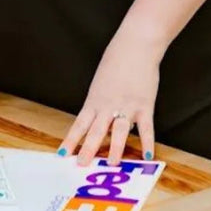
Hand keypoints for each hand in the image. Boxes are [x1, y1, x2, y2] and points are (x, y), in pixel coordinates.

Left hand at [58, 39, 158, 165]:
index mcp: (95, 99)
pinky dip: (147, 142)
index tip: (63, 154)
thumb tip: (96, 119)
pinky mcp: (145, 105)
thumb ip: (98, 101)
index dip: (71, 140)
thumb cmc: (116, 60)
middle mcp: (108, 105)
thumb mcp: (100, 82)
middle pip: (96, 131)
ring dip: (116, 148)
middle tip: (82, 165)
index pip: (80, 124)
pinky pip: (146, 128)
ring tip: (111, 164)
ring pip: (119, 131)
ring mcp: (127, 106)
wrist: (135, 46)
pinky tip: (147, 156)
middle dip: (88, 149)